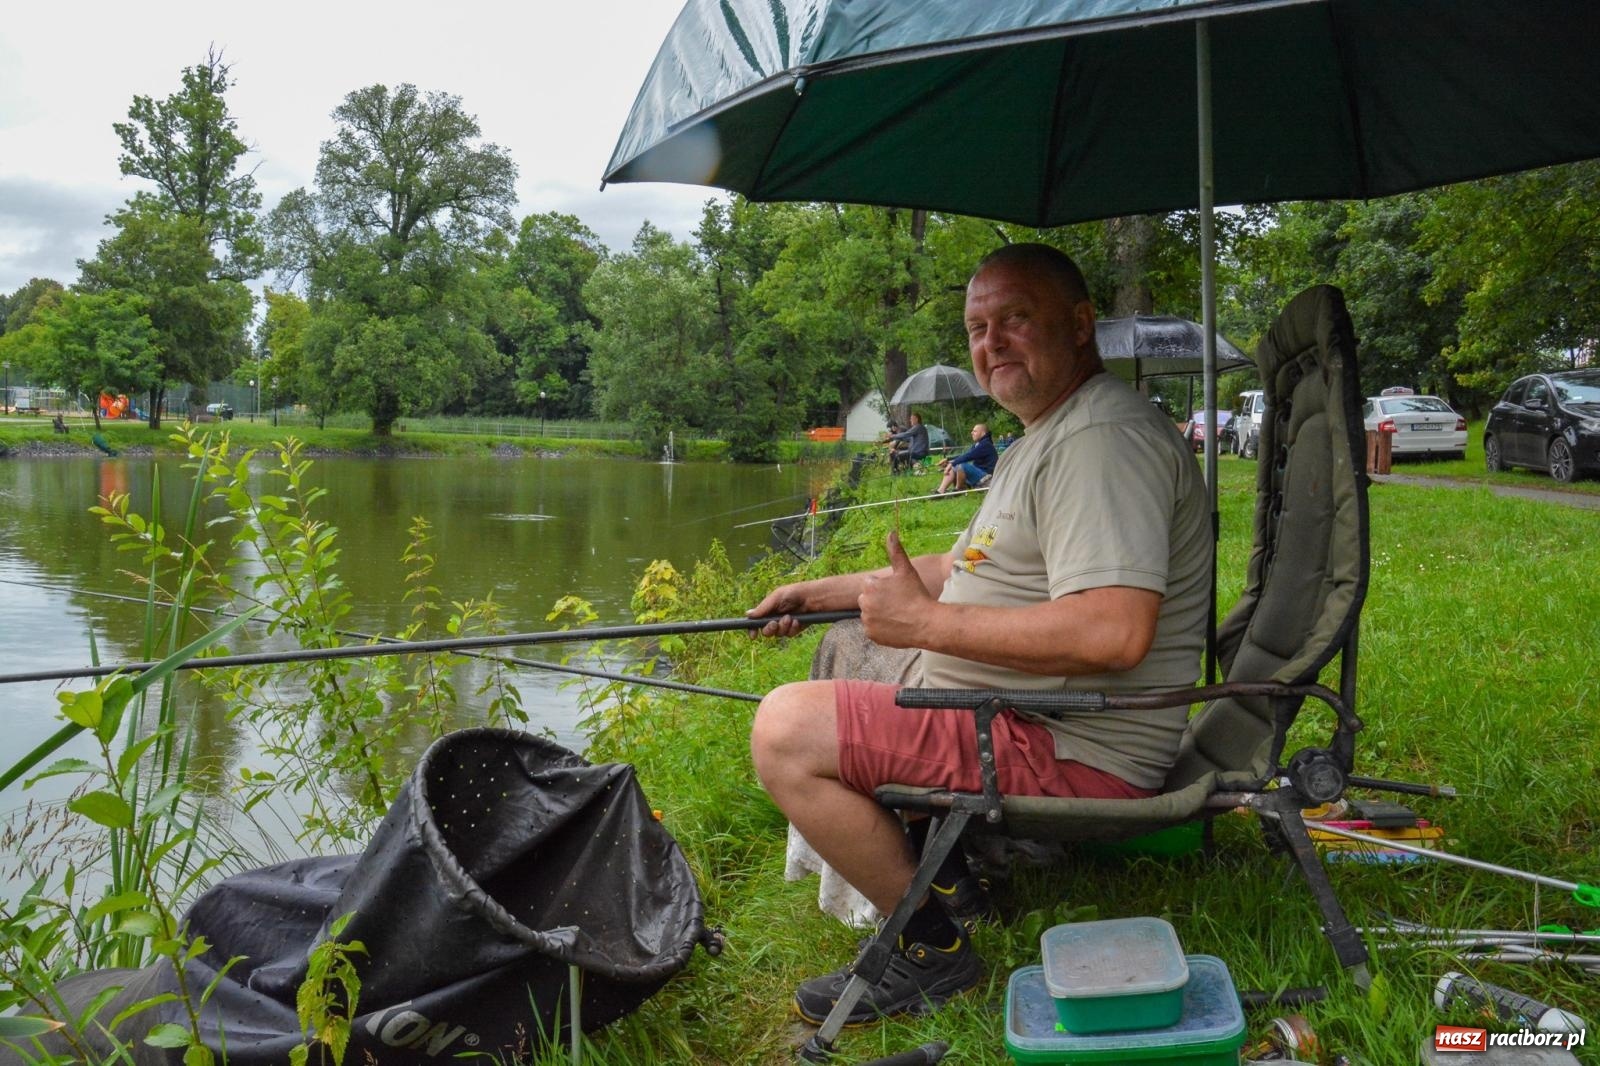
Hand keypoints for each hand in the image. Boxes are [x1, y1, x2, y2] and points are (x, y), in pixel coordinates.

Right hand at [746, 582, 814, 637]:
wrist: (814, 597)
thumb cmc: (795, 593)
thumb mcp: (777, 597)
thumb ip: (763, 607)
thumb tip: (748, 614)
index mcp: (769, 609)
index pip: (757, 622)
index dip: (753, 629)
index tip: (753, 635)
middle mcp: (775, 618)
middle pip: (766, 632)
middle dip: (769, 629)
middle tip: (775, 623)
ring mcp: (785, 624)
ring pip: (778, 634)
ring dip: (783, 627)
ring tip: (790, 617)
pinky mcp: (795, 628)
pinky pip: (789, 634)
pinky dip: (792, 628)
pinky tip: (797, 621)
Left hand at [859, 531, 934, 647]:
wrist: (926, 623)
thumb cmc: (917, 595)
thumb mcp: (906, 570)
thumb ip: (895, 551)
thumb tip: (891, 532)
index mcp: (870, 586)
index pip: (870, 585)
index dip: (884, 588)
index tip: (897, 592)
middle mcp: (864, 603)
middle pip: (868, 600)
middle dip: (879, 601)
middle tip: (898, 604)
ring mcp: (867, 621)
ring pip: (870, 614)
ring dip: (879, 614)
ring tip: (897, 615)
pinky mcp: (871, 635)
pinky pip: (872, 629)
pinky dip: (880, 628)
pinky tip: (895, 625)